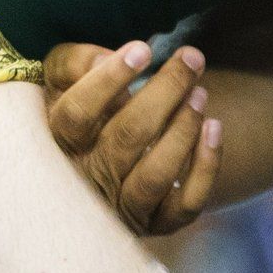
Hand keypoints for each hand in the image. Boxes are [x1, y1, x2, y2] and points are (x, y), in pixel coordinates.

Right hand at [41, 39, 222, 234]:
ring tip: (200, 92)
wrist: (92, 166)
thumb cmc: (81, 110)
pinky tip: (214, 127)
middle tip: (191, 58)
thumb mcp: (62, 82)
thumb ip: (74, 63)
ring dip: (183, 130)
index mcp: (59, 141)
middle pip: (126, 137)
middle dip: (165, 92)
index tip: (143, 50)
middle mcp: (87, 178)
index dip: (109, 81)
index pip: (77, 114)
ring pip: (155, 175)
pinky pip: (186, 204)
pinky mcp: (156, 222)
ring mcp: (121, 206)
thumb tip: (106, 57)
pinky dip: (206, 168)